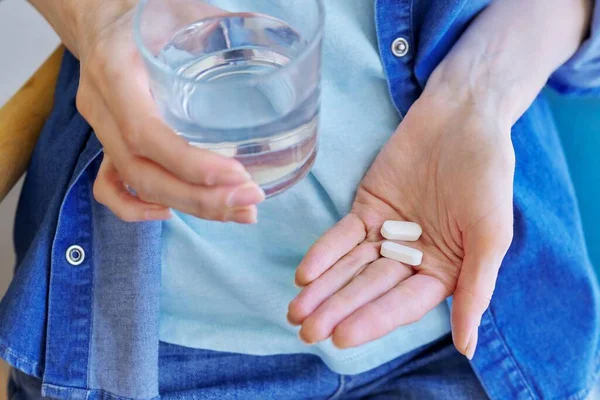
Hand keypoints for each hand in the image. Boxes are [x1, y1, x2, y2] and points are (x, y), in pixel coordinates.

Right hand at [73, 1, 264, 222]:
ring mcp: (100, 130)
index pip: (146, 133)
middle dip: (201, 198)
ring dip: (189, 207)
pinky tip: (173, 212)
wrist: (100, 16)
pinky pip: (110, 187)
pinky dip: (138, 209)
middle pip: (144, 174)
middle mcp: (102, 109)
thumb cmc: (146, 12)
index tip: (238, 175)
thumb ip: (226, 30)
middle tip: (251, 202)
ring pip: (135, 185)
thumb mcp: (184, 10)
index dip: (192, 164)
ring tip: (236, 212)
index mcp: (116, 73)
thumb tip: (283, 51)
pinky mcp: (107, 142)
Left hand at [288, 79, 514, 358]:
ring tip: (295, 312)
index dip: (373, 320)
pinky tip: (304, 274)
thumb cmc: (487, 175)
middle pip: (370, 289)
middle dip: (338, 309)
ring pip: (351, 266)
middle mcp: (412, 259)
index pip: (403, 304)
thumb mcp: (491, 233)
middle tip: (307, 333)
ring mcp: (387, 234)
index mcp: (444, 272)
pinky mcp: (368, 208)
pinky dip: (324, 253)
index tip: (342, 337)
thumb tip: (468, 347)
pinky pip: (343, 234)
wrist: (463, 117)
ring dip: (324, 289)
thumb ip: (476, 287)